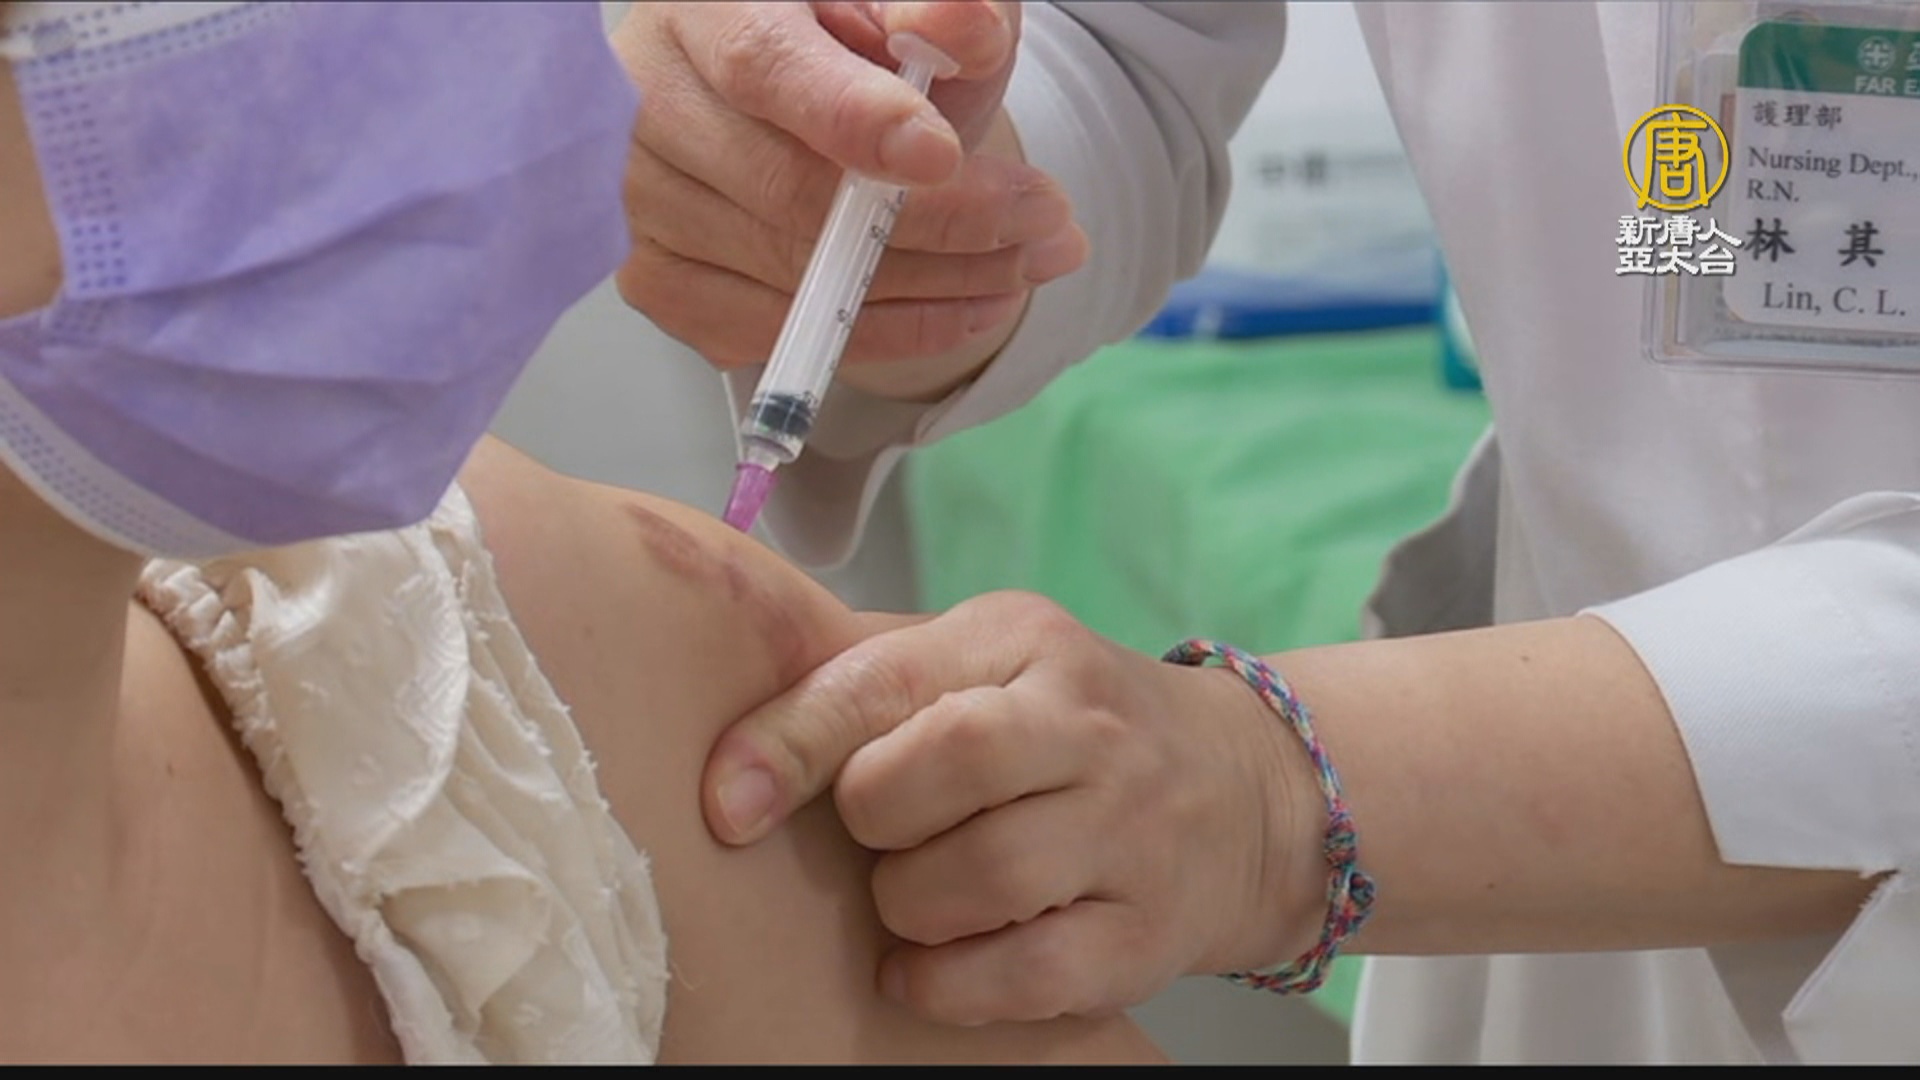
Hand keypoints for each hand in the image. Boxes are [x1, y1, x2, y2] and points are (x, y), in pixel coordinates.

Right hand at [610, 2, 1087, 399]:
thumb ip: (935, 5)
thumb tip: (962, 30)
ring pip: (797, 275)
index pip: (766, 69)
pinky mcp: (660, 284)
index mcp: (703, 9)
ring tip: (1030, 264)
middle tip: (1046, 221)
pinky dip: (888, 331)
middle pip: (790, 192)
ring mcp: (642, 207)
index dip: (854, 121)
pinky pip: (782, 333)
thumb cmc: (852, 43)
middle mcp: (647, 106)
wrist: (795, 106)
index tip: (944, 155)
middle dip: (940, 220)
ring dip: (935, 285)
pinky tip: (968, 306)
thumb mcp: (904, 3)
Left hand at [701, 592, 1326, 1024]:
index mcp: (1022, 640)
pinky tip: (927, 967)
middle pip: (935, 772)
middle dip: (871, 823)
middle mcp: (1085, 726)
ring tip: (912, 897)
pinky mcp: (1146, 932)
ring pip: (977, 881)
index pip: (885, 679)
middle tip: (878, 837)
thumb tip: (734, 734)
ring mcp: (1128, 830)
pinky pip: (1025, 975)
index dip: (788, 744)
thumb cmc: (1065, 725)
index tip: (728, 804)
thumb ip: (867, 675)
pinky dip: (950, 984)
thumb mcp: (980, 659)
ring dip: (909, 906)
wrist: (1243, 792)